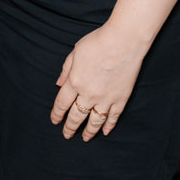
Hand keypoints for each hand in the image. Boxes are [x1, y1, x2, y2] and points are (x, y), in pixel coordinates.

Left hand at [50, 25, 146, 140]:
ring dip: (88, 131)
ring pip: (94, 121)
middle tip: (66, 134)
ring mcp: (106, 99)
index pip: (62, 103)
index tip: (54, 121)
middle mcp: (88, 94)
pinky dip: (108, 126)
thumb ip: (66, 69)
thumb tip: (59, 83)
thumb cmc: (98, 42)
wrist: (124, 41)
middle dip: (70, 127)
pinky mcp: (121, 99)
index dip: (57, 114)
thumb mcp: (75, 51)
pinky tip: (104, 131)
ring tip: (85, 137)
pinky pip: (113, 117)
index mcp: (75, 81)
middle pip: (76, 116)